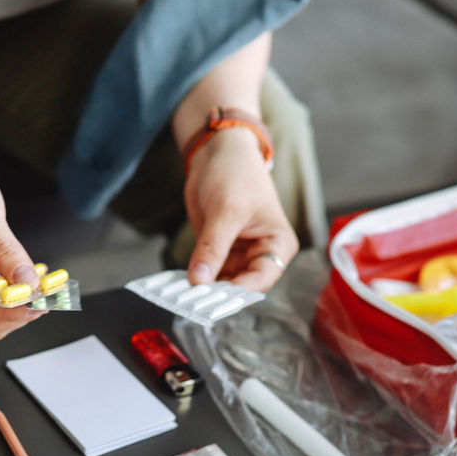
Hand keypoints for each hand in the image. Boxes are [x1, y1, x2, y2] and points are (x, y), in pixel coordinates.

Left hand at [183, 128, 297, 291]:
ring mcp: (238, 255)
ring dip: (202, 289)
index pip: (261, 279)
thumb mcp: (226, 211)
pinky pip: (206, 272)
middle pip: (240, 286)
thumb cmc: (236, 174)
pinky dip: (194, 279)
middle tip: (191, 302)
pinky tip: (178, 285)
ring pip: (221, 283)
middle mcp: (261, 255)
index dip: (237, 292)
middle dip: (217, 294)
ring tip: (181, 297)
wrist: (217, 153)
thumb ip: (213, 247)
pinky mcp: (218, 252)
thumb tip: (200, 280)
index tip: (212, 300)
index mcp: (277, 245)